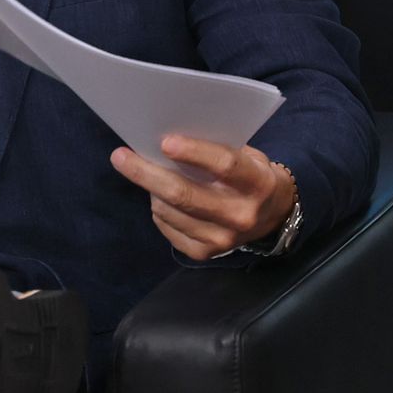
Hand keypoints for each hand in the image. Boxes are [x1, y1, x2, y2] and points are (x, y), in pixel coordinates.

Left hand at [110, 135, 295, 260]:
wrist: (272, 215)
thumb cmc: (250, 174)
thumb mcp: (246, 155)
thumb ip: (216, 148)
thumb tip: (166, 139)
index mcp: (257, 183)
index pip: (225, 166)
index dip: (194, 152)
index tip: (164, 141)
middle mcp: (241, 215)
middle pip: (183, 194)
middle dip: (146, 173)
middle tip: (120, 156)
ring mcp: (222, 239)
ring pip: (168, 210)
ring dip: (150, 189)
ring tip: (145, 173)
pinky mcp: (204, 253)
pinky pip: (166, 226)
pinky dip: (157, 209)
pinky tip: (160, 197)